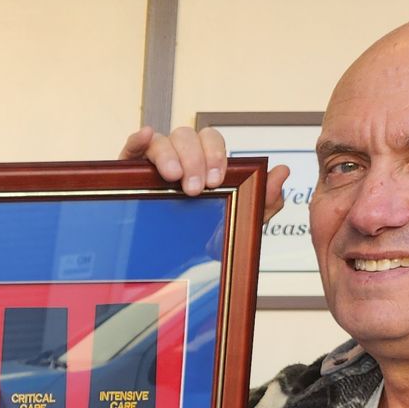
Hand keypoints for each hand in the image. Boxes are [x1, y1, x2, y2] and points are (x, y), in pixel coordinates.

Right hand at [121, 125, 290, 225]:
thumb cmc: (194, 241)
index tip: (216, 180)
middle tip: (194, 188)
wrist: (160, 270)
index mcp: (202, 164)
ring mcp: (151, 163)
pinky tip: (145, 136)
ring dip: (170, 155)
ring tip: (173, 178)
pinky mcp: (126, 172)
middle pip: (187, 137)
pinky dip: (138, 139)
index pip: (211, 141)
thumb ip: (262, 203)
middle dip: (194, 159)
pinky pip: (131, 148)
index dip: (215, 155)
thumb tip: (282, 172)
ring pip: (162, 141)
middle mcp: (179, 157)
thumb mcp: (232, 226)